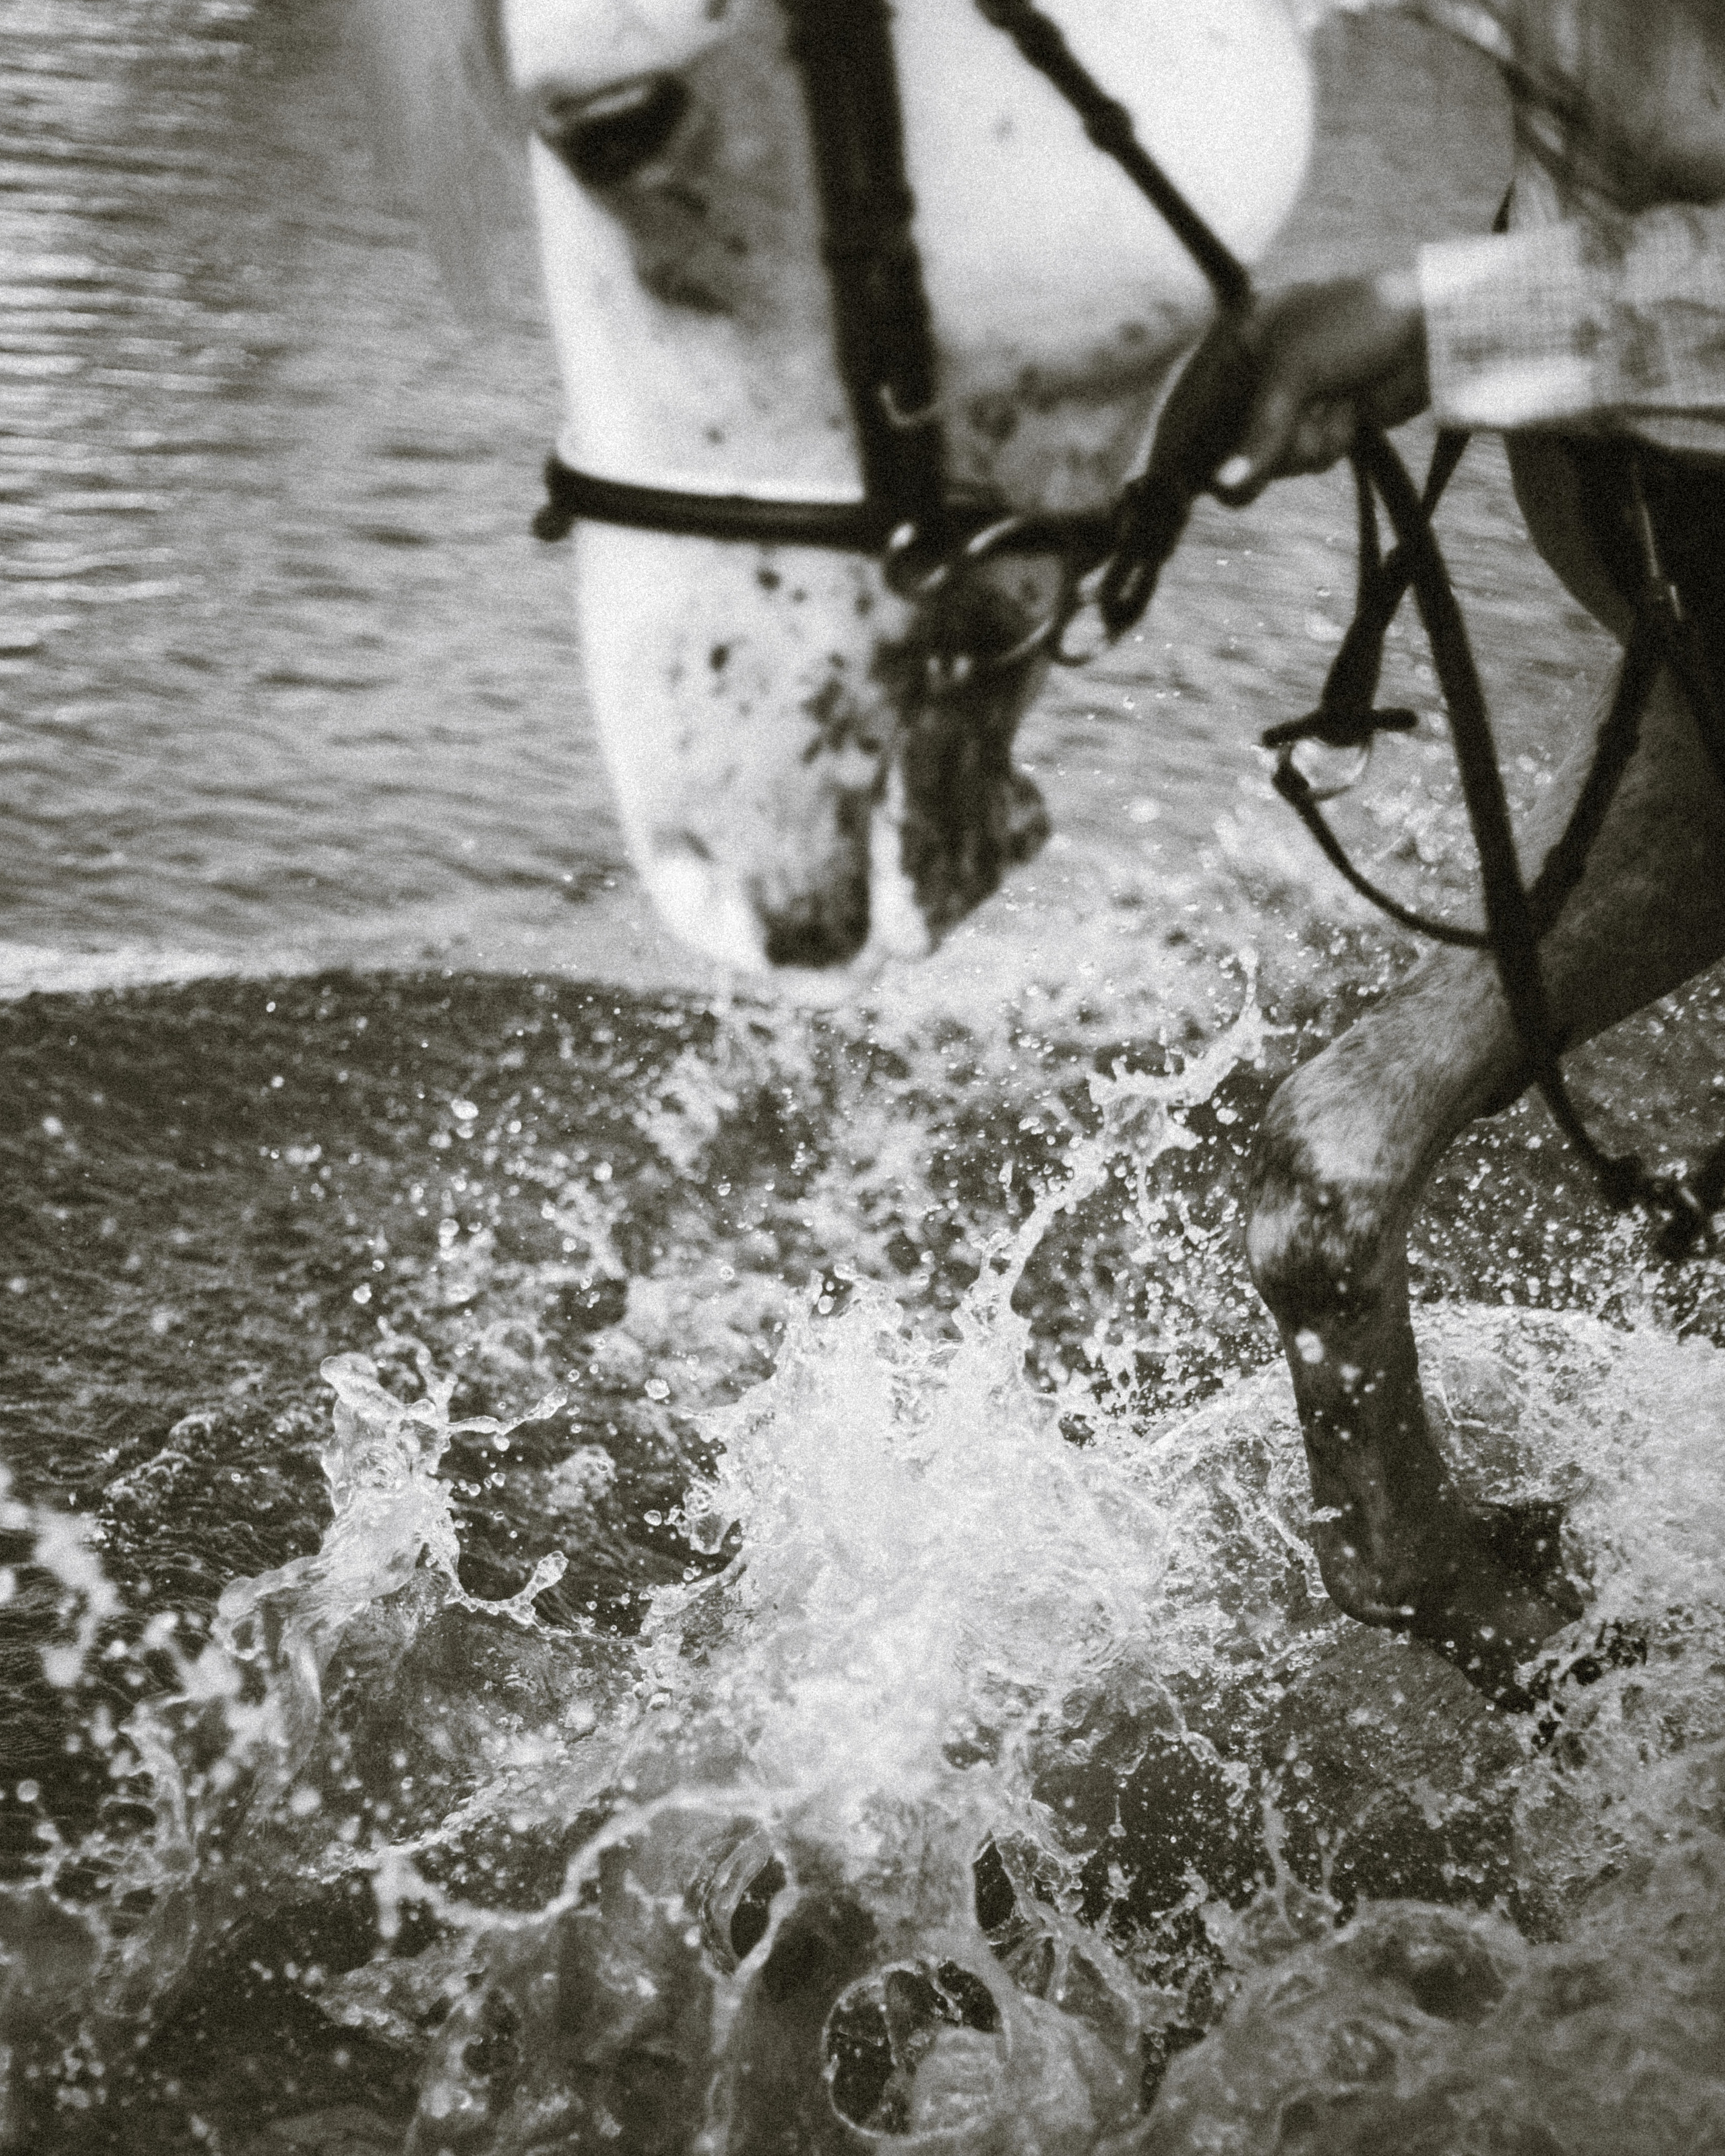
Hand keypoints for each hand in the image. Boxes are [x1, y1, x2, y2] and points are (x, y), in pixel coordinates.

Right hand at [1206, 270, 1428, 502]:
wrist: (1432, 329)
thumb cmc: (1355, 329)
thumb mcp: (1294, 372)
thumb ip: (1257, 434)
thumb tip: (1225, 491)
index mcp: (1238, 340)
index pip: (1195, 405)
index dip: (1190, 447)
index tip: (1183, 486)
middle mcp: (1256, 370)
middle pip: (1230, 442)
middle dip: (1271, 443)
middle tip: (1302, 419)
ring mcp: (1289, 399)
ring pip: (1269, 459)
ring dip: (1308, 443)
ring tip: (1338, 406)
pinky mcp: (1319, 420)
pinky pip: (1303, 460)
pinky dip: (1329, 444)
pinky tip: (1353, 414)